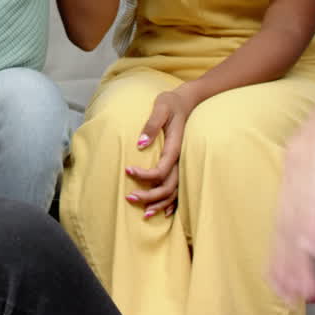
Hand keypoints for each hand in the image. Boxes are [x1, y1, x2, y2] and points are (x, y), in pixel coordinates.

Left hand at [125, 88, 195, 218]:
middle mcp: (180, 159)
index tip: (127, 171)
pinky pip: (180, 188)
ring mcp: (183, 163)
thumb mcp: (160, 107)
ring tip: (144, 213)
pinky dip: (173, 202)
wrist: (187, 101)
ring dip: (160, 204)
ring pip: (175, 191)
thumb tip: (139, 144)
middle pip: (168, 186)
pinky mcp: (181, 164)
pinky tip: (165, 212)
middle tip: (129, 198)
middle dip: (149, 196)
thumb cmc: (170, 103)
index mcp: (175, 147)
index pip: (161, 169)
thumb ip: (151, 125)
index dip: (145, 175)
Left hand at [269, 61, 314, 303]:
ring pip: (296, 214)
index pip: (287, 218)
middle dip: (286, 262)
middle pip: (285, 222)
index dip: (285, 252)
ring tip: (299, 284)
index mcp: (299, 168)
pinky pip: (314, 194)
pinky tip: (311, 249)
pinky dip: (312, 223)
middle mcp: (294, 164)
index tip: (285, 281)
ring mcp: (305, 157)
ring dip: (297, 253)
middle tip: (286, 294)